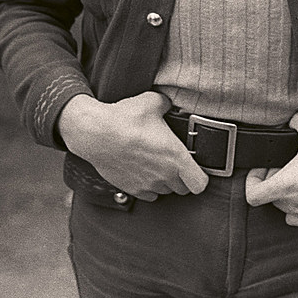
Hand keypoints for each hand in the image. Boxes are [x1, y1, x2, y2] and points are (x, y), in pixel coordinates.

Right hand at [57, 91, 208, 201]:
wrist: (96, 133)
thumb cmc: (125, 118)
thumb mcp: (152, 102)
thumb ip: (167, 105)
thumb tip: (169, 104)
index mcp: (175, 156)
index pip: (200, 184)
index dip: (202, 177)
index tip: (197, 168)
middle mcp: (164, 175)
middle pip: (184, 189)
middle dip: (184, 178)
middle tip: (178, 163)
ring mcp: (148, 185)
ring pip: (166, 192)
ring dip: (167, 182)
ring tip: (160, 165)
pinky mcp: (132, 189)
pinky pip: (149, 195)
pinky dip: (150, 187)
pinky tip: (146, 172)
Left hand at [245, 111, 297, 225]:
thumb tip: (293, 118)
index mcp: (286, 186)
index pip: (252, 195)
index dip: (252, 180)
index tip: (263, 168)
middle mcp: (294, 204)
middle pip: (269, 198)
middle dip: (273, 181)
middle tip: (283, 166)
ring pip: (284, 208)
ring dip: (286, 194)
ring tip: (297, 177)